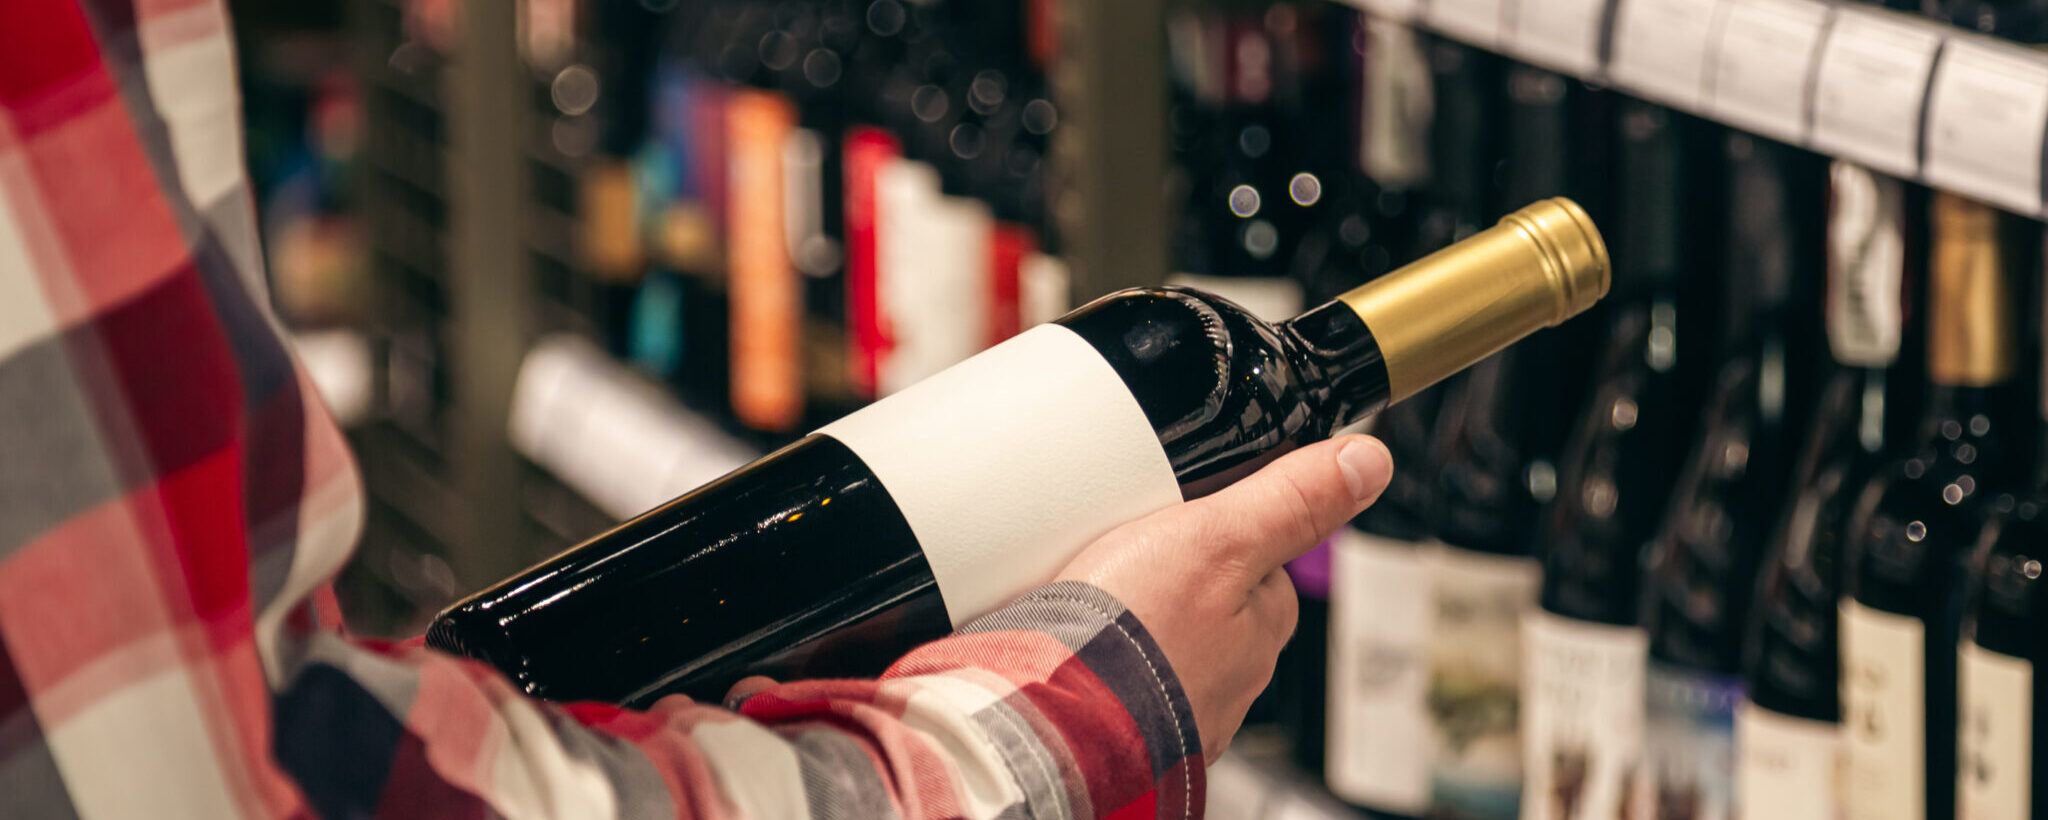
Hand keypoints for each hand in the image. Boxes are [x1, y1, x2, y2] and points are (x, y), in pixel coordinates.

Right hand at [1055, 435, 1392, 762]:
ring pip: (1162, 634)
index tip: (1189, 505)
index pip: (1265, 557)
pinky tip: (1068, 632)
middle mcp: (1228, 678)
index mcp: (1262, 629)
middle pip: (1211, 596)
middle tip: (1124, 542)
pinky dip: (1096, 649)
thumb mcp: (1219, 538)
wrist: (1045, 716)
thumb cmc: (1133, 638)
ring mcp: (1174, 702)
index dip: (1228, 521)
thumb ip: (1290, 500)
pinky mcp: (1120, 717)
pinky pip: (1117, 667)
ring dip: (1132, 613)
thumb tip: (1369, 461)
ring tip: (1087, 587)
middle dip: (1175, 570)